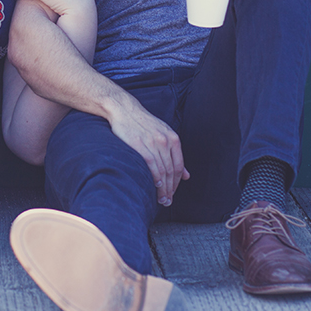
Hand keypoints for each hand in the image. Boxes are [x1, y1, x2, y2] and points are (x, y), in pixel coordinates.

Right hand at [105, 90, 189, 205]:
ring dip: (163, 188)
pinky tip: (155, 187)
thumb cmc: (142, 124)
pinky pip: (151, 165)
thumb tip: (186, 175)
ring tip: (161, 199)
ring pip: (162, 171)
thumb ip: (174, 154)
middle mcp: (165, 140)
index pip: (178, 166)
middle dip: (171, 189)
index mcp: (172, 138)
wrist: (124, 109)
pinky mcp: (139, 145)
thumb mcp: (163, 134)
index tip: (173, 193)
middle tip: (168, 201)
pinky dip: (155, 178)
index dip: (177, 182)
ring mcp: (153, 143)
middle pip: (171, 170)